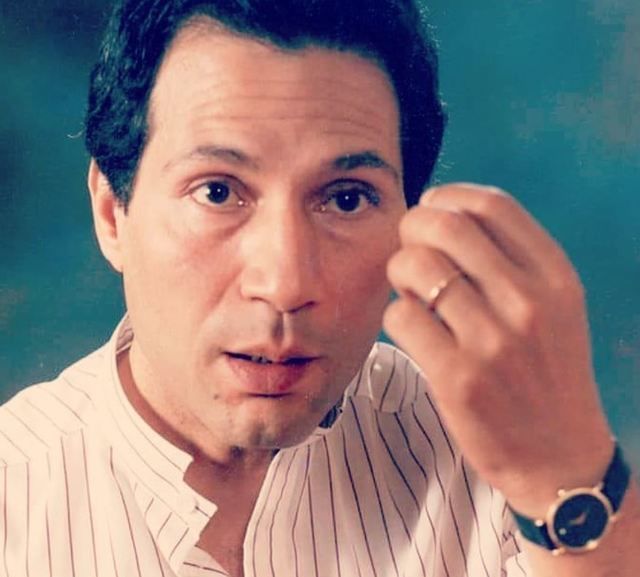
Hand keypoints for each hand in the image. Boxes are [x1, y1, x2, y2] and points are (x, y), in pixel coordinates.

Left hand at [384, 183, 613, 514]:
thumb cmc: (544, 371)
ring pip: (414, 267)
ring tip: (411, 290)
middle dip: (411, 227)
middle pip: (444, 226)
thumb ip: (510, 259)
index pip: (491, 205)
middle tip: (409, 247)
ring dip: (399, 271)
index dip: (447, 196)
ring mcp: (493, 341)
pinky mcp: (458, 377)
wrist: (558, 454)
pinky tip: (413, 329)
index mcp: (555, 276)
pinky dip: (397, 315)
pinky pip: (401, 315)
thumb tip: (442, 211)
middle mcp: (528, 302)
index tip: (430, 207)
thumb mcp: (553, 307)